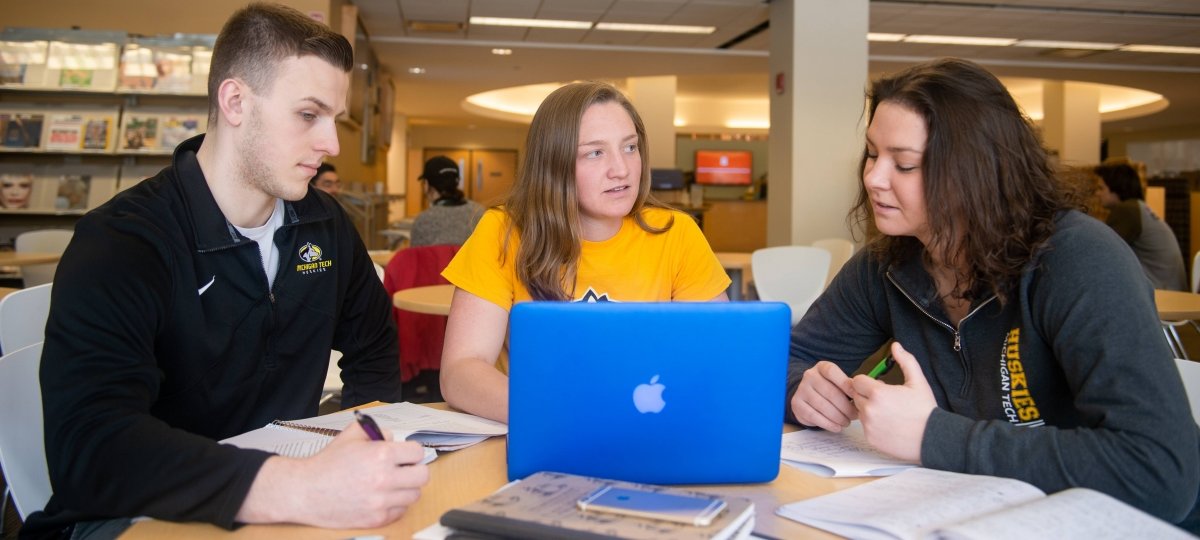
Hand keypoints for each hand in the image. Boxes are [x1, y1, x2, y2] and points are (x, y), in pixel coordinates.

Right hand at [237, 418, 429, 527]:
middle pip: (422, 475)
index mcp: (381, 455)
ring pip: (414, 495)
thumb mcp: (351, 435)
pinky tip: (381, 498)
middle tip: (402, 470)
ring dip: (405, 488)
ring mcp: (381, 501)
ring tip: (389, 484)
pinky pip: (400, 511)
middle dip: (413, 470)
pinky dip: (394, 505)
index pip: (418, 453)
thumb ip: (377, 430)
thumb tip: (395, 439)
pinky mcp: (377, 519)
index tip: (404, 456)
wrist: (306, 491)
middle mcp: (385, 478)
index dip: (410, 452)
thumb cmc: (327, 464)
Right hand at [790, 360, 857, 431]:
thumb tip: (862, 394)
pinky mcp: (796, 404)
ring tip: (847, 422)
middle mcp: (809, 376)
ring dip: (838, 417)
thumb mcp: (839, 383)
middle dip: (846, 407)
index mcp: (821, 367)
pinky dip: (828, 424)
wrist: (808, 395)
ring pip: (822, 406)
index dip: (845, 384)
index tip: (857, 396)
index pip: (832, 372)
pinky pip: (814, 416)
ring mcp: (801, 389)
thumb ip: (849, 386)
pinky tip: (837, 427)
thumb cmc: (829, 389)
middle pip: (829, 392)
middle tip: (855, 416)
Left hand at [848, 341, 935, 461]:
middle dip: (866, 395)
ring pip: (859, 411)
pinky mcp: (870, 439)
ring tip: (889, 412)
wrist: (933, 438)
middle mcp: (869, 410)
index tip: (879, 386)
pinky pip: (864, 427)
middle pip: (856, 396)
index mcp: (877, 393)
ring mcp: (868, 426)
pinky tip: (889, 425)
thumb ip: (905, 360)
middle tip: (886, 399)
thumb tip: (895, 346)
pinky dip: (873, 425)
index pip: (856, 381)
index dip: (867, 382)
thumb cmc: (925, 410)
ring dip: (868, 409)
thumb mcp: (918, 381)